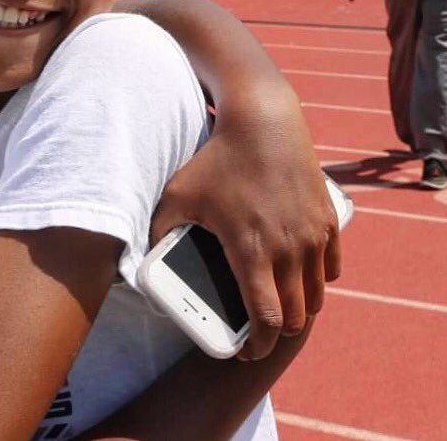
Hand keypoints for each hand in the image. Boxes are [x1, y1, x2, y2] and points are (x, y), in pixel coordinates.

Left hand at [151, 105, 339, 361]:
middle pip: (295, 316)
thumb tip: (144, 260)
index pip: (266, 320)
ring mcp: (313, 235)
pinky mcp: (329, 220)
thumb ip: (160, 231)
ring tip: (277, 303)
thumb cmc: (216, 159)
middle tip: (259, 329)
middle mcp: (289, 249)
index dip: (258, 346)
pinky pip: (331, 268)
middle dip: (277, 331)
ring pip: (315, 295)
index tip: (246, 352)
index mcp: (252, 251)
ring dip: (299, 307)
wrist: (262, 122)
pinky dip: (317, 279)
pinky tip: (299, 275)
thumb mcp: (178, 194)